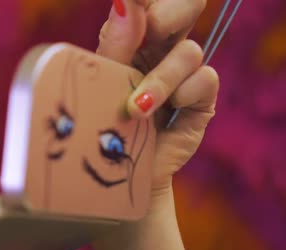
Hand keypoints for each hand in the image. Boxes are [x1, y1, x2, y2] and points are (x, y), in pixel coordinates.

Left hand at [90, 0, 217, 249]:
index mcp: (132, 38)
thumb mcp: (101, 84)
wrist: (117, 176)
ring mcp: (182, 74)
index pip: (149, 2)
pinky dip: (181, 95)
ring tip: (137, 107)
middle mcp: (160, 49)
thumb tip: (125, 4)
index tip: (134, 0)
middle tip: (153, 26)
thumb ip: (114, 45)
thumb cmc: (100, 127)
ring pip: (189, 50)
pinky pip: (205, 79)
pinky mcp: (200, 99)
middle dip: (172, 11)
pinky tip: (157, 115)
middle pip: (186, 7)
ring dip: (162, 77)